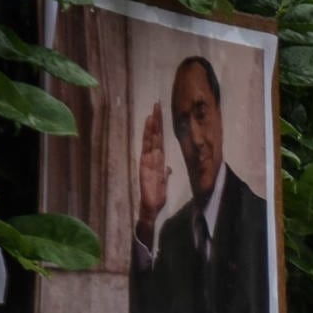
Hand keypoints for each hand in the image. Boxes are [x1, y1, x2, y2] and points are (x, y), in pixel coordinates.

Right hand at [137, 103, 167, 224]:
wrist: (150, 207)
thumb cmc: (156, 196)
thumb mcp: (164, 182)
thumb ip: (165, 173)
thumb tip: (168, 168)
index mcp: (157, 161)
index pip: (159, 142)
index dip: (160, 129)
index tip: (160, 116)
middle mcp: (152, 157)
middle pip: (154, 136)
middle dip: (156, 121)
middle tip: (157, 105)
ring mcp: (147, 159)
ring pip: (150, 139)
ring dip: (152, 125)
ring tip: (153, 111)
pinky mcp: (145, 163)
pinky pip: (147, 146)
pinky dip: (147, 135)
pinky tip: (148, 125)